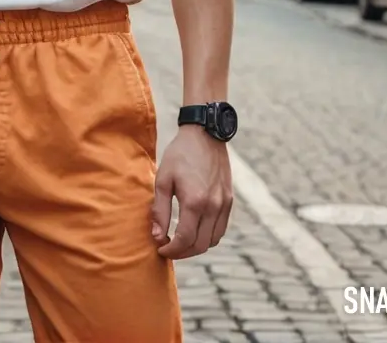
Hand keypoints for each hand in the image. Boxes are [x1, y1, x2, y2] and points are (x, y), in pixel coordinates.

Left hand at [150, 125, 232, 258]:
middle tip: (168, 248)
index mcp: (195, 202)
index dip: (171, 250)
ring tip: (180, 242)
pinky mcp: (229, 201)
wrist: (205, 134)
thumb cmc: (180, 155)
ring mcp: (224, 205)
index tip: (160, 249)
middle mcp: (213, 207)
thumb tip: (157, 236)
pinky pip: (221, 229)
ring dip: (196, 247)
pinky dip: (209, 237)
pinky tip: (195, 231)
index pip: (185, 240)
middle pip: (200, 245)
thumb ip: (160, 210)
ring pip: (213, 241)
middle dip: (182, 252)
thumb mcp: (163, 179)